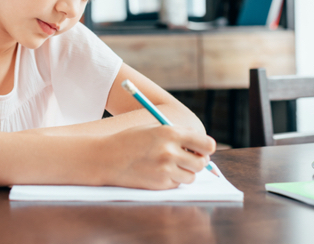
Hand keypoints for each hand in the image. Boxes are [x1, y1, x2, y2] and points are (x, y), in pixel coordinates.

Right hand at [96, 125, 216, 189]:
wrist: (107, 158)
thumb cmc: (131, 140)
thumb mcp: (154, 128)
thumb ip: (178, 134)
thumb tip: (204, 148)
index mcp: (170, 132)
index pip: (206, 144)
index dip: (206, 147)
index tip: (203, 149)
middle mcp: (170, 151)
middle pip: (202, 162)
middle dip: (198, 161)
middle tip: (189, 158)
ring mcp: (165, 170)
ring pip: (191, 176)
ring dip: (185, 171)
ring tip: (170, 164)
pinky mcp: (160, 184)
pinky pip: (177, 184)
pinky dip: (173, 179)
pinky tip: (158, 171)